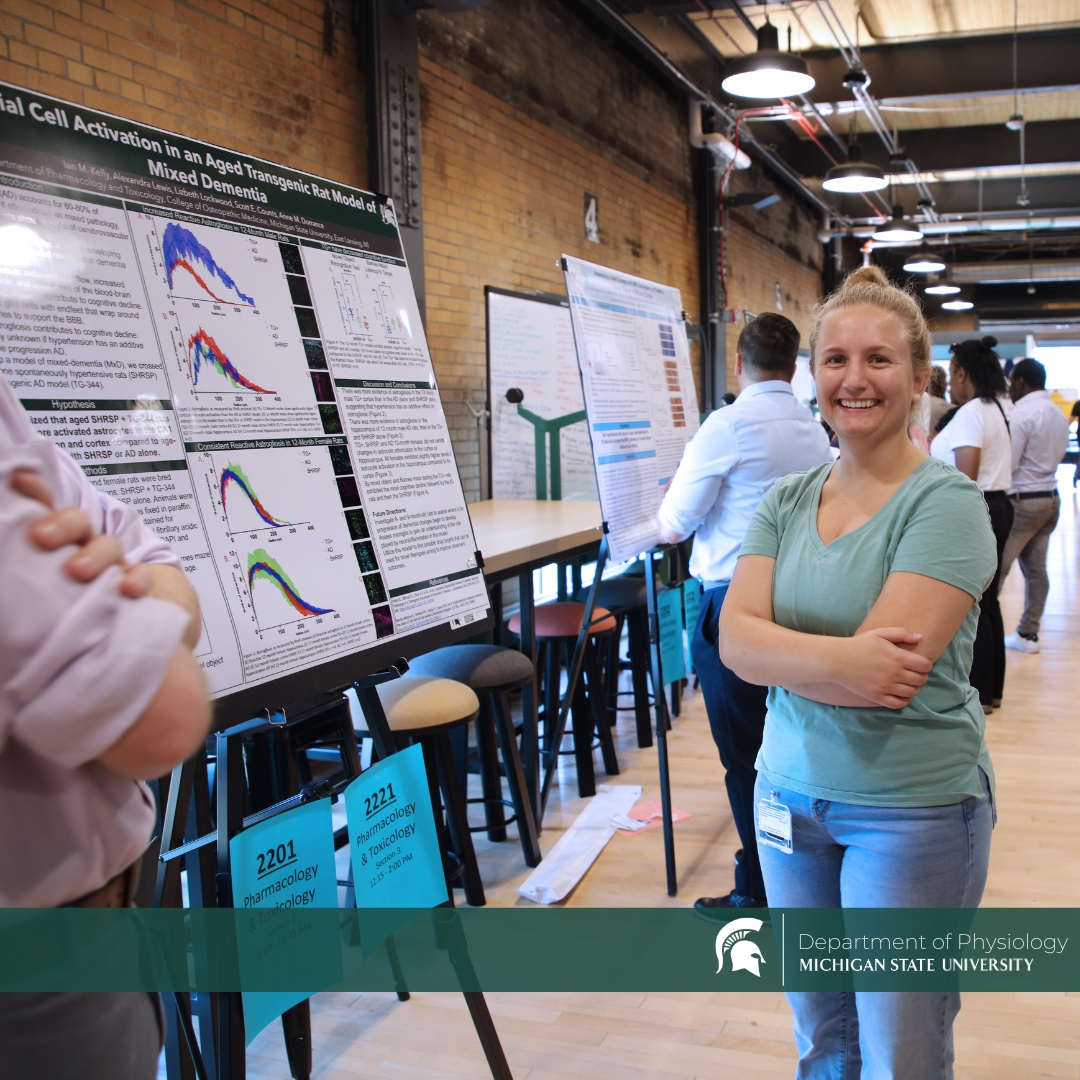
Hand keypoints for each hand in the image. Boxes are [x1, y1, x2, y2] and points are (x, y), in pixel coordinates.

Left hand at [13, 470, 151, 597]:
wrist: (102, 635)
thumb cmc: (58, 602)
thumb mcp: (28, 578)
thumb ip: (14, 566)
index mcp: (56, 539)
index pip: (44, 504)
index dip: (34, 490)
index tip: (17, 480)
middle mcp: (83, 546)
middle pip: (79, 521)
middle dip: (62, 524)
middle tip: (40, 538)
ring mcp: (112, 565)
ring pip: (109, 546)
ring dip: (94, 555)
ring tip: (77, 572)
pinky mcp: (134, 585)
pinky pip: (140, 576)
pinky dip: (136, 579)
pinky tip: (126, 589)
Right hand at [835, 627, 932, 709]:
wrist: (837, 660)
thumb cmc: (859, 644)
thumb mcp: (880, 633)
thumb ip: (902, 633)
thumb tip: (921, 638)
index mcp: (897, 657)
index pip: (925, 665)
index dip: (926, 664)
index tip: (920, 663)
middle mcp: (894, 673)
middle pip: (921, 680)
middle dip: (921, 676)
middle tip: (915, 673)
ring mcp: (886, 687)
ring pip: (912, 692)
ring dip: (914, 688)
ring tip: (908, 683)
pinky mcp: (877, 697)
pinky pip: (899, 703)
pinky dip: (904, 700)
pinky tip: (901, 693)